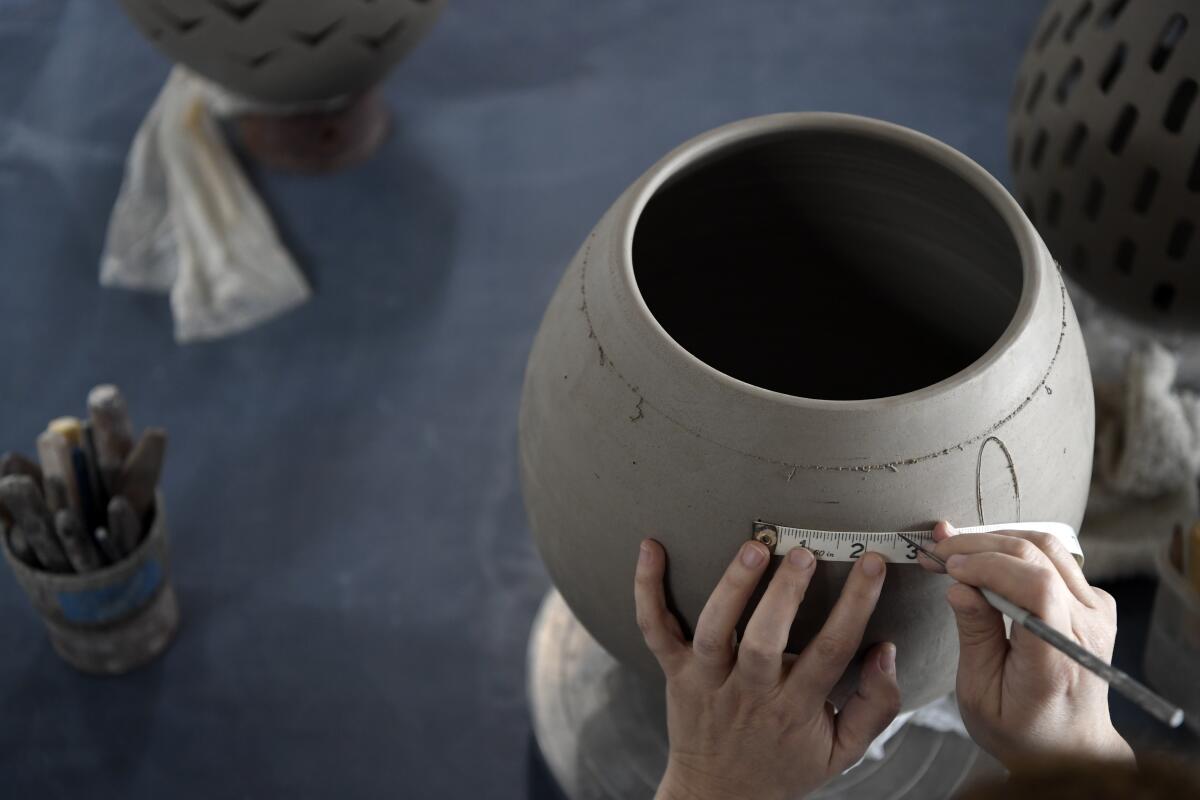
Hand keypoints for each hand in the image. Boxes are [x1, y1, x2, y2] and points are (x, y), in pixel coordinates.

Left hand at [635, 539, 899, 799]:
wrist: (720, 796)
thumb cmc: (786, 763)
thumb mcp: (843, 751)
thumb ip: (875, 705)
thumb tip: (886, 651)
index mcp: (795, 709)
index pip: (832, 651)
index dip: (856, 604)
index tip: (871, 563)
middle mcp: (749, 692)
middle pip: (765, 641)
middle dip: (784, 595)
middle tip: (804, 553)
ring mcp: (707, 680)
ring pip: (713, 631)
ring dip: (730, 588)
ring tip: (753, 549)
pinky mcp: (674, 672)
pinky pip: (655, 630)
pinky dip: (646, 590)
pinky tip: (650, 549)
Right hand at [919, 522, 1134, 767]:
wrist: (1071, 746)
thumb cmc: (1022, 730)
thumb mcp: (980, 694)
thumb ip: (974, 635)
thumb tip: (959, 587)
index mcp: (1057, 658)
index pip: (1036, 587)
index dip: (989, 565)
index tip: (949, 567)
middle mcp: (1086, 628)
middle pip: (1038, 556)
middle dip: (980, 545)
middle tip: (938, 552)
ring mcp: (1097, 613)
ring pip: (1048, 546)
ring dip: (997, 540)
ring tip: (958, 549)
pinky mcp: (1095, 604)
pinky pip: (1056, 559)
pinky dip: (1016, 551)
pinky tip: (986, 561)